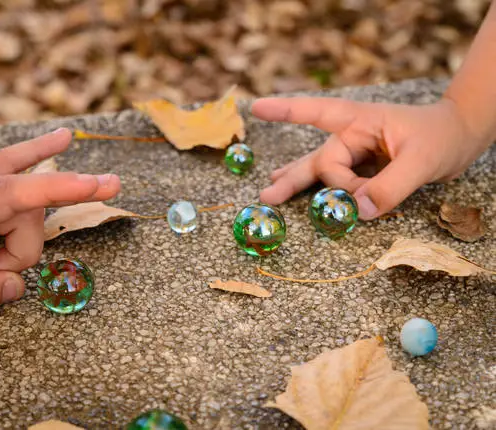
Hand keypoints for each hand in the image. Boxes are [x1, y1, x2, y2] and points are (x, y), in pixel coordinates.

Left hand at [0, 129, 120, 319]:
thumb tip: (16, 288)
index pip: (18, 194)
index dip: (62, 188)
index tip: (101, 186)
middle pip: (26, 213)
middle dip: (20, 254)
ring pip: (24, 202)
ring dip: (18, 241)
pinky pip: (13, 167)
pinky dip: (39, 156)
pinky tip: (62, 139)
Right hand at [252, 97, 489, 218]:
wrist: (459, 138)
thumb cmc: (442, 136)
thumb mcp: (422, 161)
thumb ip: (390, 187)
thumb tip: (354, 211)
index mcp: (361, 122)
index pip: (317, 113)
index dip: (286, 111)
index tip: (257, 108)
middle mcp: (352, 137)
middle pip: (318, 161)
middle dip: (294, 180)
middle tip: (268, 197)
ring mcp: (355, 155)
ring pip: (321, 173)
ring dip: (298, 186)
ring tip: (271, 194)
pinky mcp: (362, 171)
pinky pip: (337, 185)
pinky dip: (322, 194)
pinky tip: (298, 195)